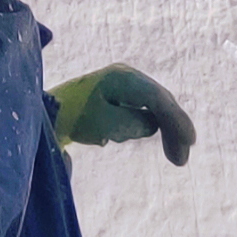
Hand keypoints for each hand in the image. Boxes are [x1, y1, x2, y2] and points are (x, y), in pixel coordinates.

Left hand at [50, 63, 195, 164]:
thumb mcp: (106, 124)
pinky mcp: (120, 93)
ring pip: (155, 107)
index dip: (177, 121)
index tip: (190, 142)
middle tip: (180, 161)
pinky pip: (144, 109)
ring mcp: (124, 83)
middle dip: (174, 130)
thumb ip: (136, 123)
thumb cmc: (73, 117)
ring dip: (165, 130)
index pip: (158, 100)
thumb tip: (153, 123)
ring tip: (172, 157)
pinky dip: (150, 125)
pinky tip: (143, 139)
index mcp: (123, 78)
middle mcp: (126, 75)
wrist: (46, 111)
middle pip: (161, 102)